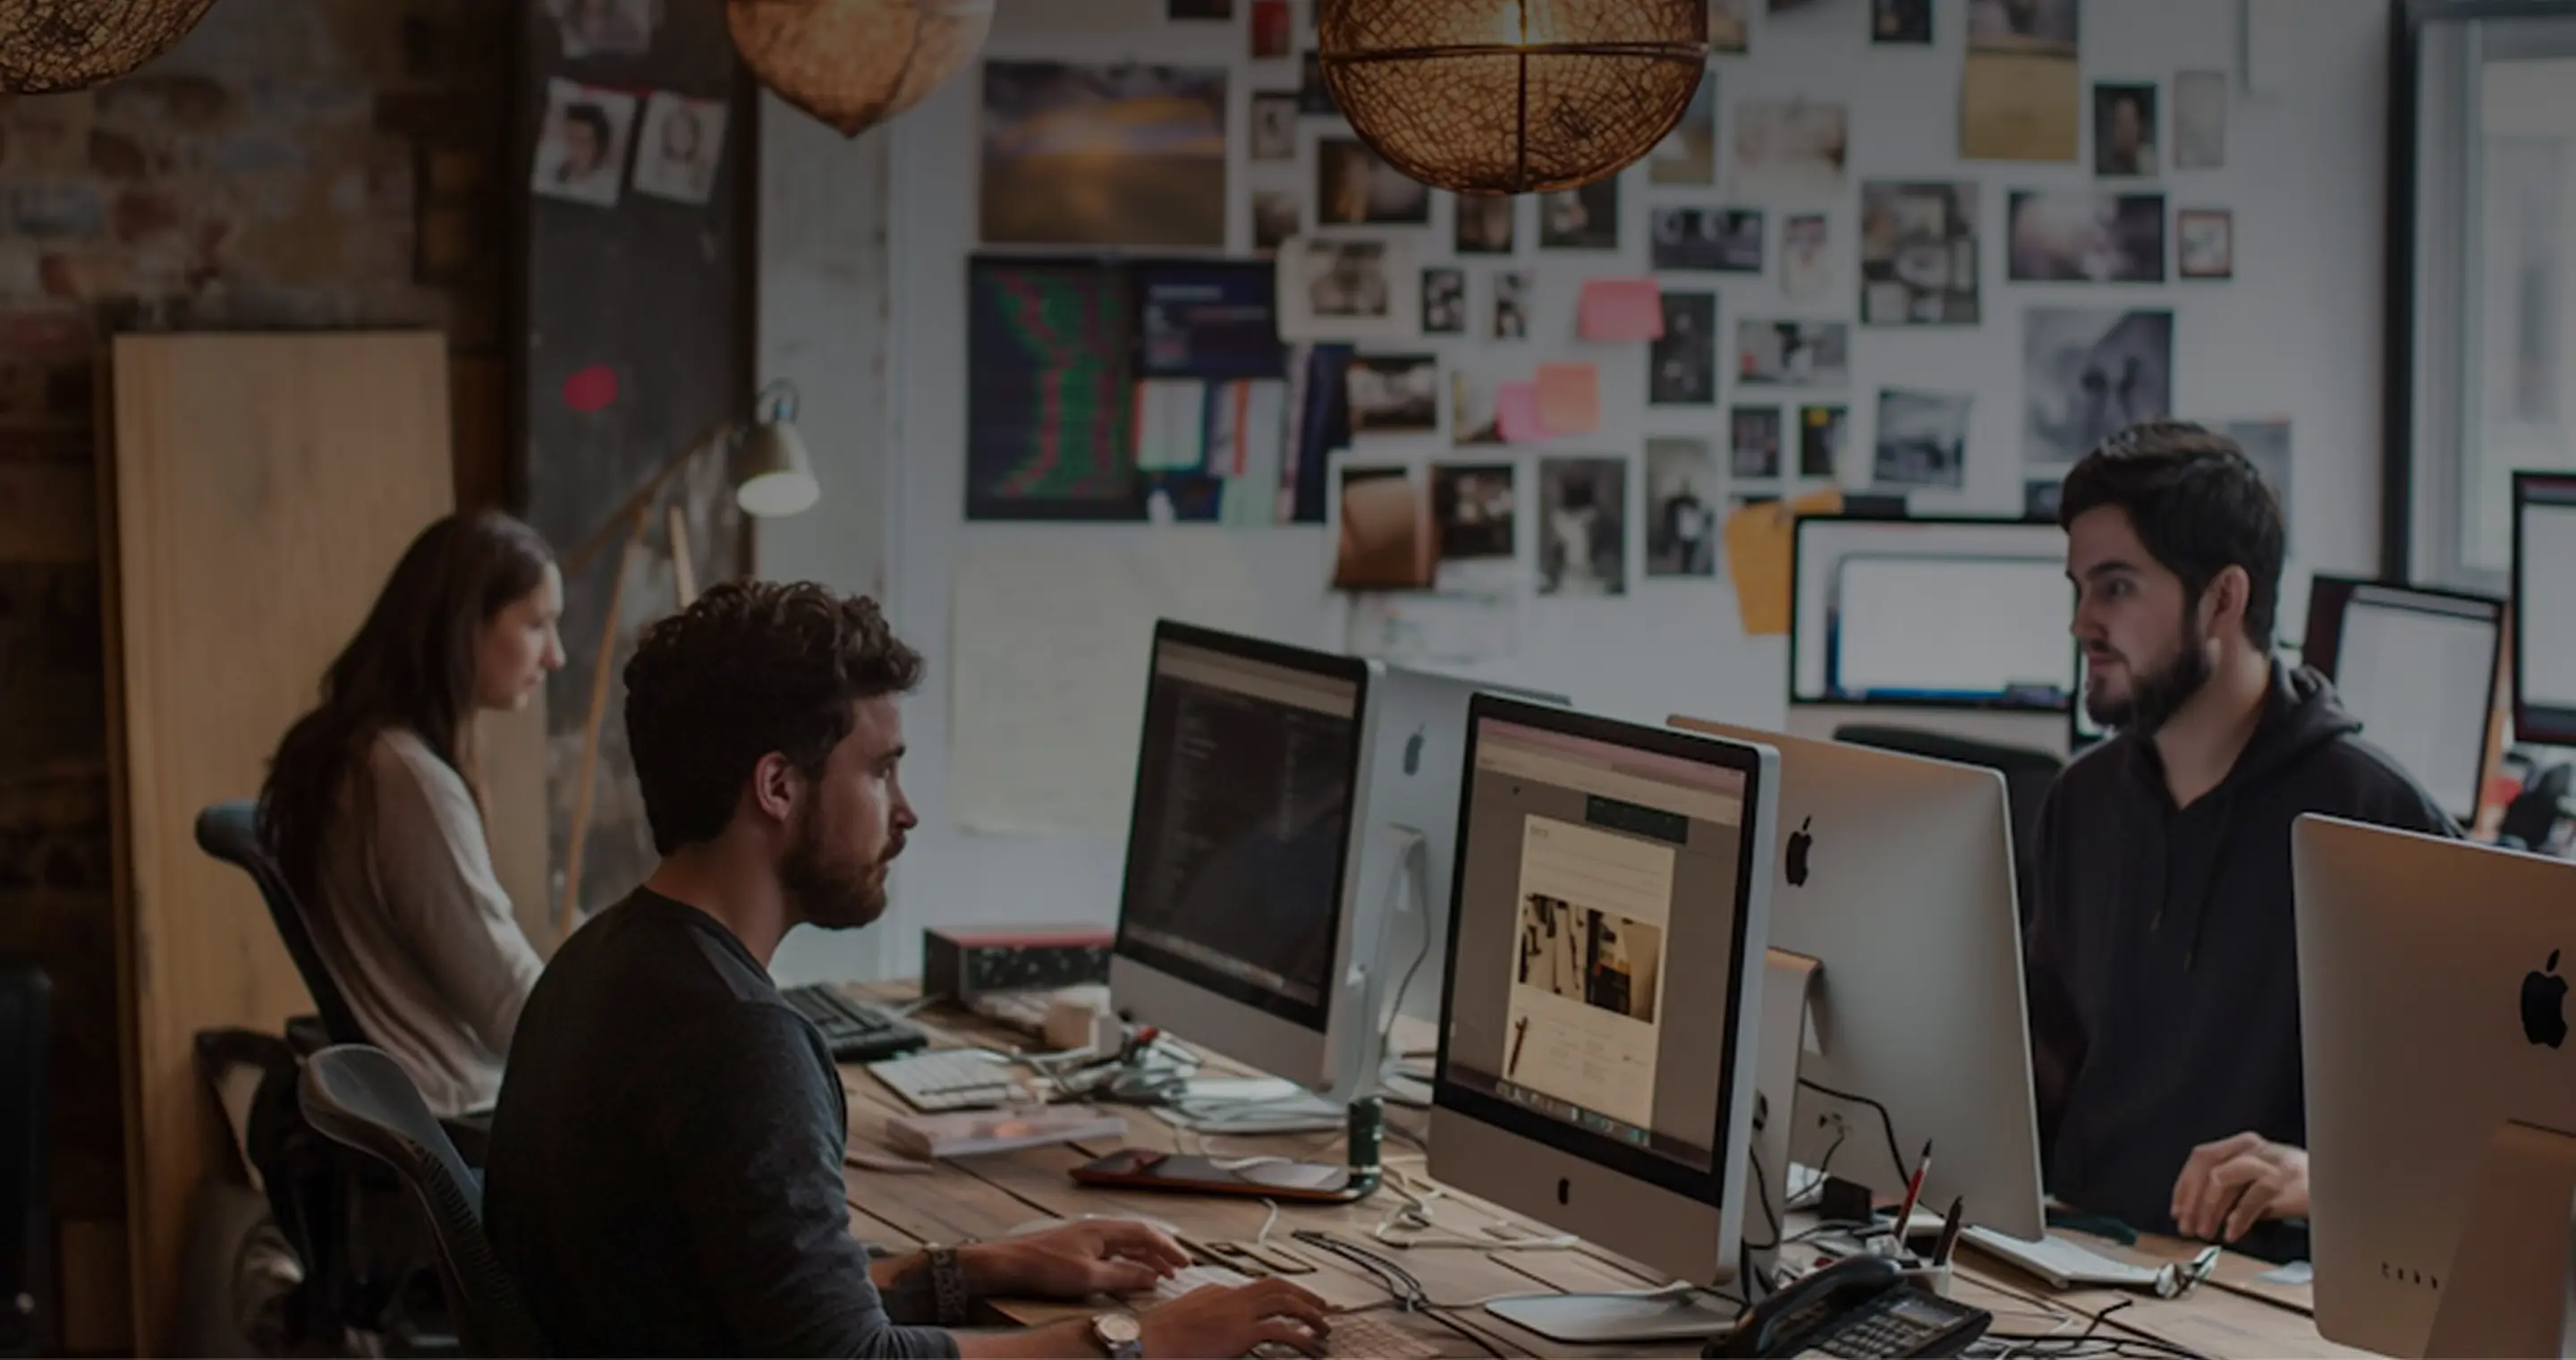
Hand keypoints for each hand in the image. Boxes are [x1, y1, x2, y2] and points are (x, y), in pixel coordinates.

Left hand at [962, 1220, 1189, 1299]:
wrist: (1006, 1264)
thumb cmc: (1043, 1267)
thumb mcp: (1088, 1277)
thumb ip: (1123, 1277)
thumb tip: (1152, 1277)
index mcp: (1103, 1230)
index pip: (1146, 1233)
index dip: (1168, 1248)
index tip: (1185, 1262)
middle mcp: (1097, 1229)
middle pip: (1138, 1236)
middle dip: (1160, 1252)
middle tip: (1177, 1268)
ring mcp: (1085, 1238)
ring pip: (1125, 1244)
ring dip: (1144, 1257)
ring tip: (1158, 1274)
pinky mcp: (1075, 1248)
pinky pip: (1111, 1251)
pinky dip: (1126, 1261)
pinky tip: (1127, 1273)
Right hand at [1139, 1278, 1331, 1358]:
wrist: (1147, 1339)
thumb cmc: (1158, 1335)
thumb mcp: (1185, 1319)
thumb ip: (1205, 1319)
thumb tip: (1217, 1335)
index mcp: (1218, 1292)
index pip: (1256, 1288)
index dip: (1279, 1295)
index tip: (1292, 1304)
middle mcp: (1231, 1296)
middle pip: (1276, 1285)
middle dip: (1303, 1294)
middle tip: (1321, 1305)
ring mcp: (1237, 1312)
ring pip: (1285, 1302)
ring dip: (1309, 1313)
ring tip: (1323, 1327)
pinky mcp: (1241, 1332)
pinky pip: (1281, 1330)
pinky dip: (1301, 1336)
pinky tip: (1310, 1345)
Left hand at [2171, 1132, 2308, 1242]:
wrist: (2338, 1187)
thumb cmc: (2296, 1186)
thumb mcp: (2258, 1178)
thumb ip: (2230, 1185)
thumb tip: (2195, 1209)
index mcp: (2244, 1144)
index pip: (2202, 1156)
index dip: (2184, 1185)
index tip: (2177, 1210)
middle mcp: (2255, 1148)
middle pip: (2208, 1165)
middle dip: (2191, 1198)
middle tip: (2186, 1225)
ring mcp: (2270, 1163)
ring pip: (2222, 1179)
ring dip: (2209, 1209)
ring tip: (2206, 1231)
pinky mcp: (2285, 1183)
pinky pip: (2251, 1200)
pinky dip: (2237, 1219)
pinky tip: (2232, 1233)